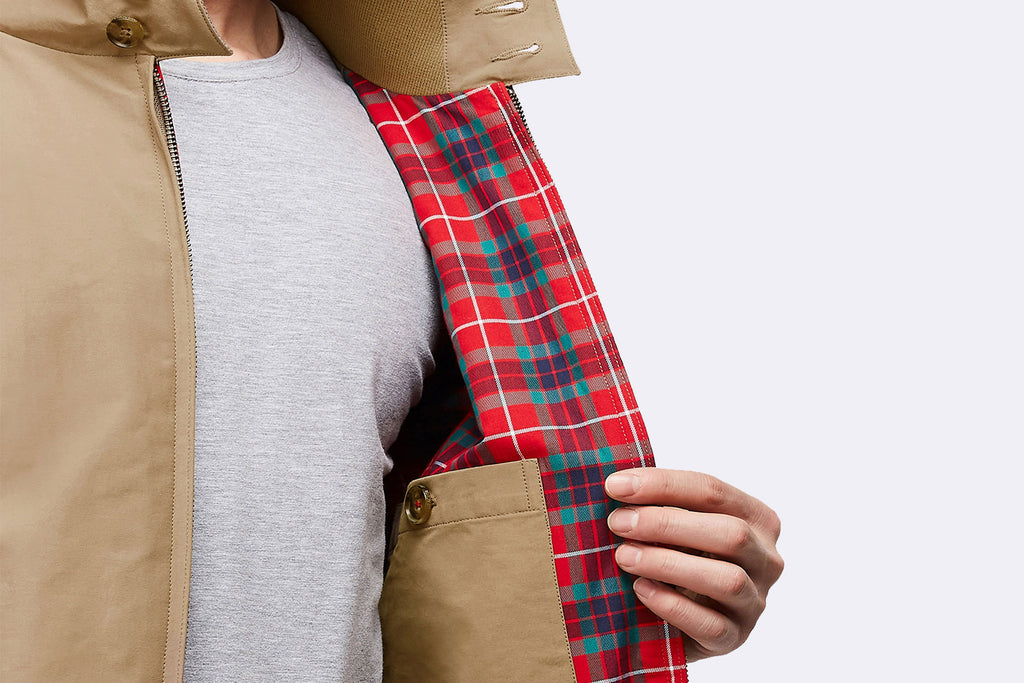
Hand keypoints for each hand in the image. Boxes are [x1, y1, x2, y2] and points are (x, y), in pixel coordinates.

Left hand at [605, 469, 782, 662]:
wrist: (677, 620)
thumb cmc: (677, 559)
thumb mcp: (676, 527)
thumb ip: (659, 505)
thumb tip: (617, 484)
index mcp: (756, 518)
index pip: (713, 491)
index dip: (663, 485)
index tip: (616, 485)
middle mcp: (765, 559)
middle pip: (731, 533)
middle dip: (667, 524)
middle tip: (618, 522)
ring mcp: (754, 601)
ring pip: (727, 579)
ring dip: (669, 564)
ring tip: (624, 557)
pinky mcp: (735, 638)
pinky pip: (712, 624)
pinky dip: (673, 606)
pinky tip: (641, 589)